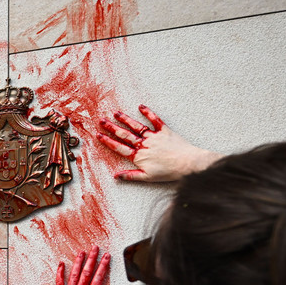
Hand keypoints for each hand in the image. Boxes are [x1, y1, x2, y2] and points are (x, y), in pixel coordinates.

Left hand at [53, 247, 117, 284]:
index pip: (99, 277)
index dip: (103, 265)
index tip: (107, 255)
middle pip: (87, 272)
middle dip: (92, 258)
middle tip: (95, 247)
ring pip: (74, 274)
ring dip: (78, 262)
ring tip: (81, 252)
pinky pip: (59, 281)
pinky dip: (60, 272)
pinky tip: (61, 263)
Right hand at [96, 105, 219, 181]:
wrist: (187, 164)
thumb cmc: (168, 172)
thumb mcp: (147, 177)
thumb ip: (131, 175)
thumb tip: (116, 176)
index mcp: (138, 156)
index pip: (119, 147)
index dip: (108, 141)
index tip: (98, 135)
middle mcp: (144, 144)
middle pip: (124, 135)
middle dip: (112, 127)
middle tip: (101, 120)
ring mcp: (153, 136)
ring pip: (136, 126)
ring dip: (125, 119)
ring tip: (116, 113)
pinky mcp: (164, 131)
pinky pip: (155, 120)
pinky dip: (148, 113)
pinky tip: (141, 106)